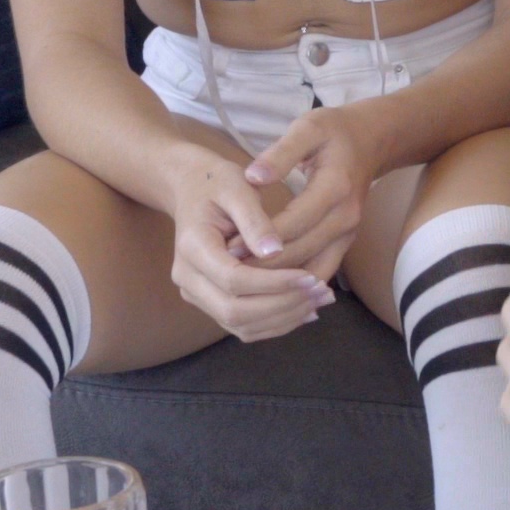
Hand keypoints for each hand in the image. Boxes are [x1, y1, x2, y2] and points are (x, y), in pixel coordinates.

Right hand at [161, 142, 334, 339]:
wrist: (191, 189)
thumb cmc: (217, 183)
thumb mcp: (237, 187)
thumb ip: (254, 219)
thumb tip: (275, 251)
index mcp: (191, 247)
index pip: (234, 280)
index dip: (275, 283)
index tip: (310, 276)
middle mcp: (186, 278)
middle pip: (235, 311)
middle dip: (283, 305)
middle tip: (322, 291)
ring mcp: (196, 294)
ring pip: (240, 325)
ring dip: (284, 318)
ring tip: (321, 299)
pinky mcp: (210, 302)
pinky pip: (243, 326)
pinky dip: (276, 322)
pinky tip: (306, 308)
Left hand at [239, 103, 388, 288]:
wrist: (370, 141)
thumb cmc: (333, 133)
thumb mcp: (307, 129)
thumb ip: (280, 154)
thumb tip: (253, 177)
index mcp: (335, 188)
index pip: (292, 223)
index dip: (259, 238)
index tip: (226, 247)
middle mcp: (346, 218)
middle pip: (300, 253)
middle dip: (263, 265)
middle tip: (226, 270)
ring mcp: (349, 234)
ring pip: (311, 271)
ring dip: (278, 280)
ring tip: (243, 282)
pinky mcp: (346, 243)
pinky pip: (321, 271)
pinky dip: (296, 283)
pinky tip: (268, 285)